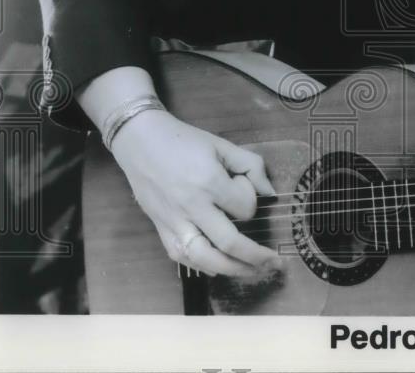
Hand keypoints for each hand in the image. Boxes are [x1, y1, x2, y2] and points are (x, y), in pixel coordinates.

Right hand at [109, 108, 281, 278]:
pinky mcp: (160, 228)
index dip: (252, 203)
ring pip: (204, 258)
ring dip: (232, 270)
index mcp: (209, 182)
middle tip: (274, 263)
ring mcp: (173, 221)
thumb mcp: (222, 145)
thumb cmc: (183, 141)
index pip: (244, 208)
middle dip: (256, 257)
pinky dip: (202, 266)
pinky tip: (219, 268)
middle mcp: (192, 207)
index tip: (246, 191)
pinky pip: (182, 257)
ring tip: (252, 272)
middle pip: (229, 243)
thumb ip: (251, 166)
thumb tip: (270, 193)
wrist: (140, 141)